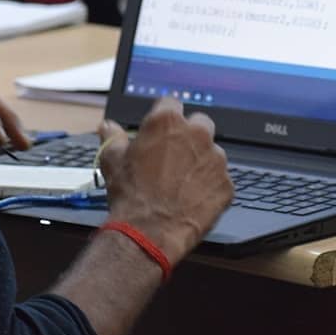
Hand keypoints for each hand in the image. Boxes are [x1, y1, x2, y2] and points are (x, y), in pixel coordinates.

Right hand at [96, 97, 233, 266]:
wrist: (149, 232)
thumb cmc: (131, 194)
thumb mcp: (113, 161)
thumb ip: (113, 137)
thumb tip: (108, 127)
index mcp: (167, 121)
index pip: (171, 102)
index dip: (164, 116)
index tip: (161, 129)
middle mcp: (196, 134)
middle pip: (200, 123)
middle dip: (190, 135)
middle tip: (174, 157)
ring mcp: (216, 159)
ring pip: (213, 152)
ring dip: (201, 162)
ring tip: (182, 183)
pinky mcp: (227, 184)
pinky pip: (220, 179)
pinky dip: (210, 186)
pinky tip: (193, 198)